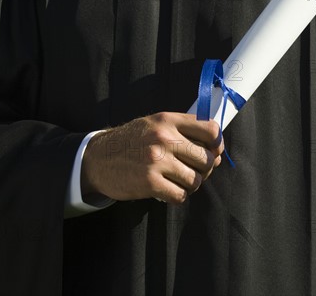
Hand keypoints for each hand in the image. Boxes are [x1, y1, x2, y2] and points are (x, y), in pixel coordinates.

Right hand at [81, 112, 223, 203]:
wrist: (97, 159)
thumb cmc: (131, 142)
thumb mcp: (154, 125)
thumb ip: (183, 132)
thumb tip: (217, 153)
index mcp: (168, 120)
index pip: (210, 129)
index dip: (218, 144)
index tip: (214, 152)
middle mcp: (164, 137)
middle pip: (207, 158)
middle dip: (205, 169)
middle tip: (193, 171)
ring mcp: (157, 160)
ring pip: (195, 179)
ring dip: (190, 185)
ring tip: (178, 182)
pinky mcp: (150, 183)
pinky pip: (180, 195)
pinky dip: (177, 196)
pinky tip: (168, 190)